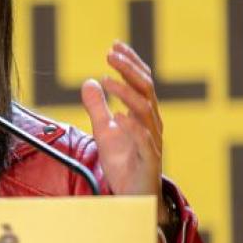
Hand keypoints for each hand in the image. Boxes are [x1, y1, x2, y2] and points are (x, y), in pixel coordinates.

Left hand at [79, 41, 162, 200]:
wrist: (134, 197)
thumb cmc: (124, 163)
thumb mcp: (104, 131)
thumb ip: (98, 107)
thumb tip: (89, 81)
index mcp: (144, 114)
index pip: (141, 81)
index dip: (130, 62)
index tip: (115, 45)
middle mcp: (153, 123)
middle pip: (146, 89)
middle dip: (129, 69)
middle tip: (111, 53)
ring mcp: (153, 141)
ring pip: (145, 111)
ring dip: (126, 93)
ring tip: (107, 80)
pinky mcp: (149, 160)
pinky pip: (144, 140)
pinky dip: (132, 127)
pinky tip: (118, 116)